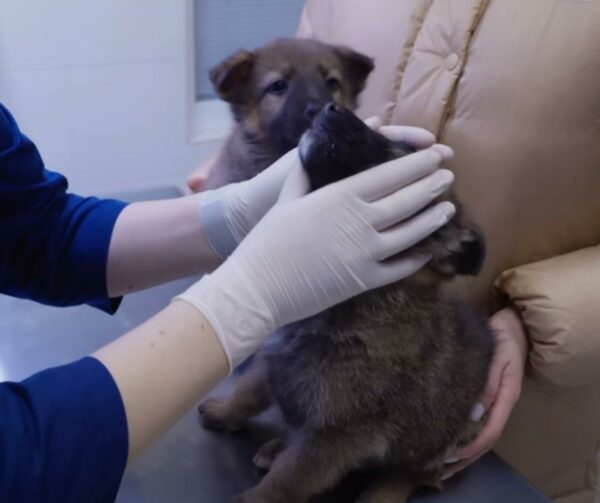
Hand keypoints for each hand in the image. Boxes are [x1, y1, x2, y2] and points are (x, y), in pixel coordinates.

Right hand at [197, 120, 436, 258]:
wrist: (258, 287)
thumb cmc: (267, 240)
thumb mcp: (287, 199)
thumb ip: (306, 173)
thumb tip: (314, 148)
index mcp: (339, 197)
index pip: (388, 175)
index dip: (416, 164)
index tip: (435, 154)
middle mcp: (359, 222)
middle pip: (406, 201)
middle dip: (431, 186)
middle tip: (449, 176)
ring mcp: (365, 254)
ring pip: (410, 233)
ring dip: (432, 219)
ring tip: (448, 209)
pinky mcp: (363, 280)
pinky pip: (399, 268)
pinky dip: (417, 257)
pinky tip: (428, 249)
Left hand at [444, 307, 527, 478]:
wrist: (512, 325)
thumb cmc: (503, 339)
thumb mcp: (496, 358)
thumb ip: (486, 383)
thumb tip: (473, 414)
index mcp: (506, 398)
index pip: (490, 432)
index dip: (471, 447)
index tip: (450, 457)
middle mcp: (501, 405)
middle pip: (484, 440)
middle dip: (464, 457)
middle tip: (439, 468)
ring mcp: (494, 402)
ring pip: (480, 434)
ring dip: (463, 450)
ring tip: (441, 462)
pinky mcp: (486, 397)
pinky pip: (476, 423)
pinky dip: (463, 434)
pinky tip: (448, 438)